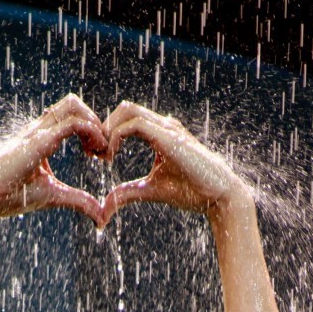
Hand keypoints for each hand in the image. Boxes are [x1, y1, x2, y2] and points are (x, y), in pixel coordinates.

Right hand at [0, 94, 106, 223]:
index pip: (69, 115)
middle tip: (101, 148)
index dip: (89, 128)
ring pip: (73, 105)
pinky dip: (90, 132)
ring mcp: (38, 132)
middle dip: (94, 119)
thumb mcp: (55, 195)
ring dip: (94, 123)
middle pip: (72, 103)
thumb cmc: (14, 197)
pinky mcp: (39, 140)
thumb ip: (79, 201)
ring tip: (99, 149)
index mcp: (41, 137)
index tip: (96, 154)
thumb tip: (101, 217)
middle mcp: (39, 129)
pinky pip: (72, 124)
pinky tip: (94, 152)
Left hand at [100, 101, 250, 226]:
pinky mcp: (169, 137)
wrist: (219, 196)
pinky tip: (112, 155)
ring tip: (102, 154)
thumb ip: (128, 192)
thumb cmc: (192, 192)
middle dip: (103, 127)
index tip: (96, 156)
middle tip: (93, 153)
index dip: (106, 132)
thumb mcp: (151, 190)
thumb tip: (106, 203)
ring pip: (128, 110)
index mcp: (159, 134)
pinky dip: (117, 136)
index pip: (126, 119)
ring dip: (108, 129)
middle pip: (124, 109)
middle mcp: (163, 126)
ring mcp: (167, 128)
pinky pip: (135, 124)